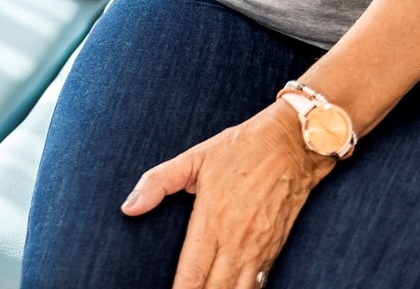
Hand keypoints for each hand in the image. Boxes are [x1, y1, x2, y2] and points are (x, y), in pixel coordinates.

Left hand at [122, 102, 332, 288]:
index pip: (192, 273)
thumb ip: (157, 182)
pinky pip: (258, 285)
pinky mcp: (275, 250)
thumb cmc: (240, 149)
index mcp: (212, 219)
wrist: (292, 145)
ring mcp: (259, 249)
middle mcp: (237, 240)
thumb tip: (128, 208)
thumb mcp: (194, 158)